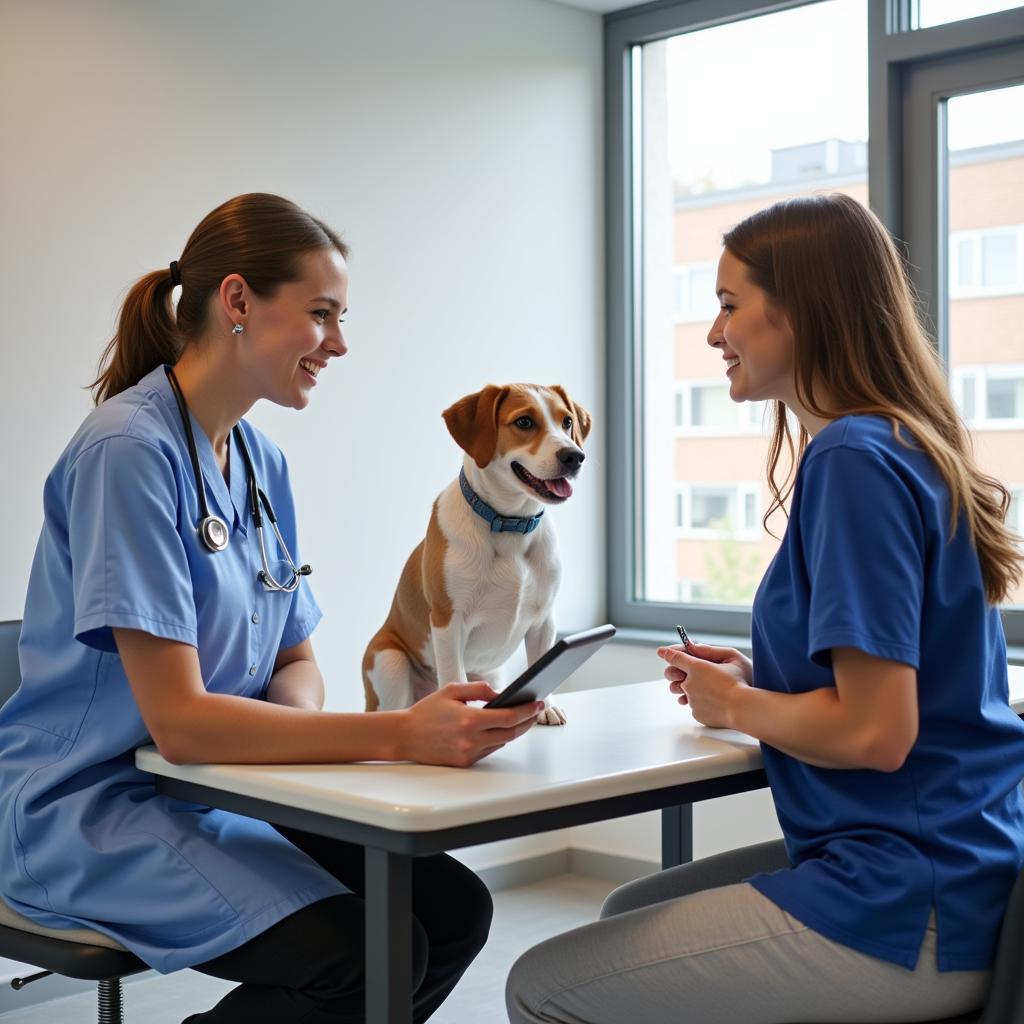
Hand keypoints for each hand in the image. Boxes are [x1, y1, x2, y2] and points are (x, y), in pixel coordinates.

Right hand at [402, 682, 542, 767]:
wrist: (404, 735)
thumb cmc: (426, 712)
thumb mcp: (452, 690)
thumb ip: (479, 689)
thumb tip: (500, 694)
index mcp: (470, 720)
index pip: (509, 717)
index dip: (527, 711)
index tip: (537, 703)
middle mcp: (471, 740)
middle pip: (511, 733)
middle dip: (526, 722)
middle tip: (535, 711)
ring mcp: (468, 754)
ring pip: (501, 742)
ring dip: (511, 730)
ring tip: (519, 717)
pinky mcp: (464, 762)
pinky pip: (488, 750)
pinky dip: (495, 739)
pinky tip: (498, 729)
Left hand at [656, 643, 751, 729]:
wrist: (746, 709)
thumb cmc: (743, 682)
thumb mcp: (732, 657)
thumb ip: (711, 650)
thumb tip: (693, 646)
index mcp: (697, 667)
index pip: (675, 657)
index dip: (668, 653)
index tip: (662, 651)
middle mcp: (690, 683)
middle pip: (670, 674)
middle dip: (675, 671)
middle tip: (686, 672)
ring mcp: (692, 700)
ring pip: (680, 692)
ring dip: (686, 688)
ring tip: (704, 688)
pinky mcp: (696, 713)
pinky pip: (692, 705)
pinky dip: (700, 702)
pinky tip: (714, 700)